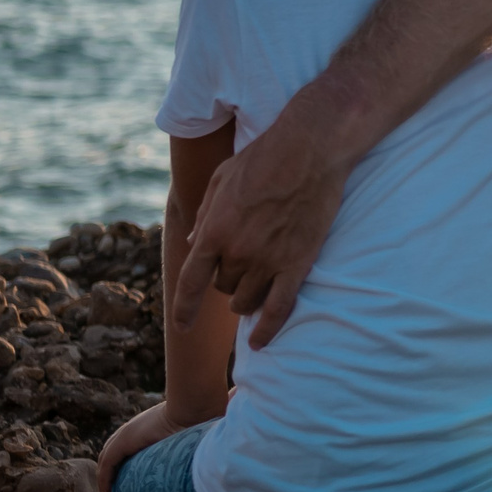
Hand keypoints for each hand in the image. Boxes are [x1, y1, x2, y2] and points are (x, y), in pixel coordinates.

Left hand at [97, 400, 192, 491]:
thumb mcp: (184, 436)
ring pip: (106, 464)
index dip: (120, 467)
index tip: (123, 484)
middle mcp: (129, 431)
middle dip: (109, 476)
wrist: (190, 408)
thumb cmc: (195, 420)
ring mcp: (124, 436)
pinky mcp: (122, 443)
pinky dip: (105, 483)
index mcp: (143, 429)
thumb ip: (182, 447)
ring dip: (105, 483)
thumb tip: (199, 460)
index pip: (123, 449)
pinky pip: (107, 468)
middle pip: (110, 457)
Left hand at [177, 122, 344, 348]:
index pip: (191, 283)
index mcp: (214, 231)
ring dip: (245, 299)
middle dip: (225, 281)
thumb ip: (204, 215)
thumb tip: (192, 244)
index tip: (181, 326)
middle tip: (239, 265)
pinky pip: (279, 308)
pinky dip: (267, 329)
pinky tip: (259, 342)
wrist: (310, 150)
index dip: (184, 309)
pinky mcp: (298, 264)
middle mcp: (237, 252)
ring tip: (253, 288)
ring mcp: (269, 261)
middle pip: (223, 288)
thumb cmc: (263, 157)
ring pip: (246, 301)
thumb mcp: (221, 180)